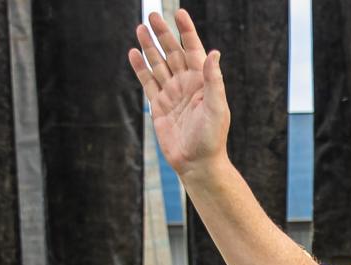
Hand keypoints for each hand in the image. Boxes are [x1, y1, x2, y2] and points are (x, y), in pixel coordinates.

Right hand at [127, 10, 228, 176]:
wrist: (197, 163)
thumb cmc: (211, 137)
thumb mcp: (216, 107)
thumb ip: (214, 80)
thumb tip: (214, 53)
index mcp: (202, 81)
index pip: (193, 49)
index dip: (187, 31)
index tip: (179, 13)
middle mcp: (186, 84)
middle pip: (172, 52)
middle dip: (163, 34)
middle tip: (152, 15)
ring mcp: (171, 94)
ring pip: (158, 64)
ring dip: (150, 46)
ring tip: (141, 28)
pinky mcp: (159, 106)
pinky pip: (148, 82)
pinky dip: (141, 68)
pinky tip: (134, 54)